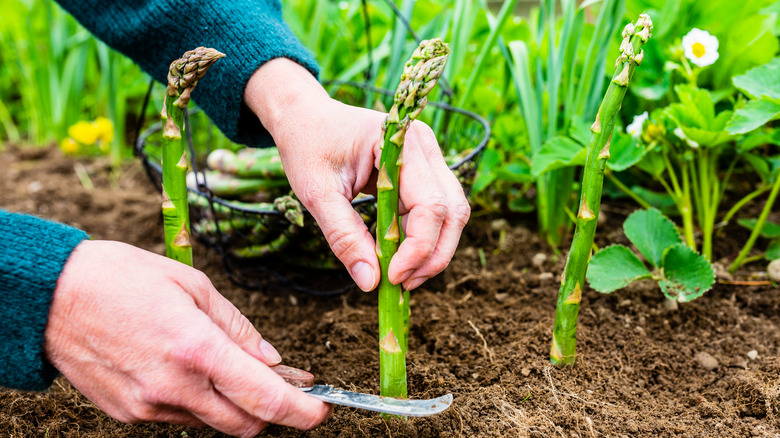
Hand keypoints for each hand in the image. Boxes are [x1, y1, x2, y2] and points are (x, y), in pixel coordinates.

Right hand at [44, 240, 329, 436]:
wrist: (51, 297)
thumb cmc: (123, 279)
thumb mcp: (193, 287)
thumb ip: (238, 328)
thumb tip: (272, 359)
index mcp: (197, 349)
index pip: (265, 398)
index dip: (301, 410)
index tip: (320, 408)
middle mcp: (175, 387)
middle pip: (246, 425)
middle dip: (272, 412)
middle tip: (283, 386)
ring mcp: (150, 406)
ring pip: (213, 423)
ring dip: (233, 405)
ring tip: (232, 370)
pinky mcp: (129, 414)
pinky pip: (180, 417)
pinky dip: (198, 401)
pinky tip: (191, 372)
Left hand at [245, 59, 469, 291]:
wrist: (306, 118)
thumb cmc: (308, 145)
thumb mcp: (316, 193)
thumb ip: (344, 236)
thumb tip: (370, 282)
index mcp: (401, 142)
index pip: (430, 204)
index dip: (418, 248)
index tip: (392, 278)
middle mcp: (425, 147)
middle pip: (452, 211)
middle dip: (433, 255)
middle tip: (402, 285)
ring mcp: (428, 159)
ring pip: (450, 214)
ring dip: (431, 251)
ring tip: (400, 276)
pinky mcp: (423, 174)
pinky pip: (435, 212)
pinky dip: (421, 239)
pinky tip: (397, 258)